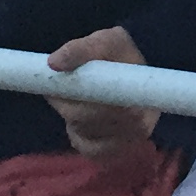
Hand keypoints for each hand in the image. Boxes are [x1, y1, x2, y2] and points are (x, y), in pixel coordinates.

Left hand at [47, 27, 157, 159]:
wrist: (141, 71)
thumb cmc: (123, 54)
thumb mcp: (104, 42)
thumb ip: (80, 50)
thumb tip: (53, 63)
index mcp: (136, 99)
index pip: (93, 106)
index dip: (70, 96)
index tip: (61, 84)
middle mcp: (138, 126)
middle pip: (83, 121)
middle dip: (66, 104)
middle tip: (61, 88)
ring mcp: (130, 142)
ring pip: (83, 136)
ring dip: (73, 119)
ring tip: (80, 100)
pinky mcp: (120, 152)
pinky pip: (88, 150)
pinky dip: (80, 136)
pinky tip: (86, 120)